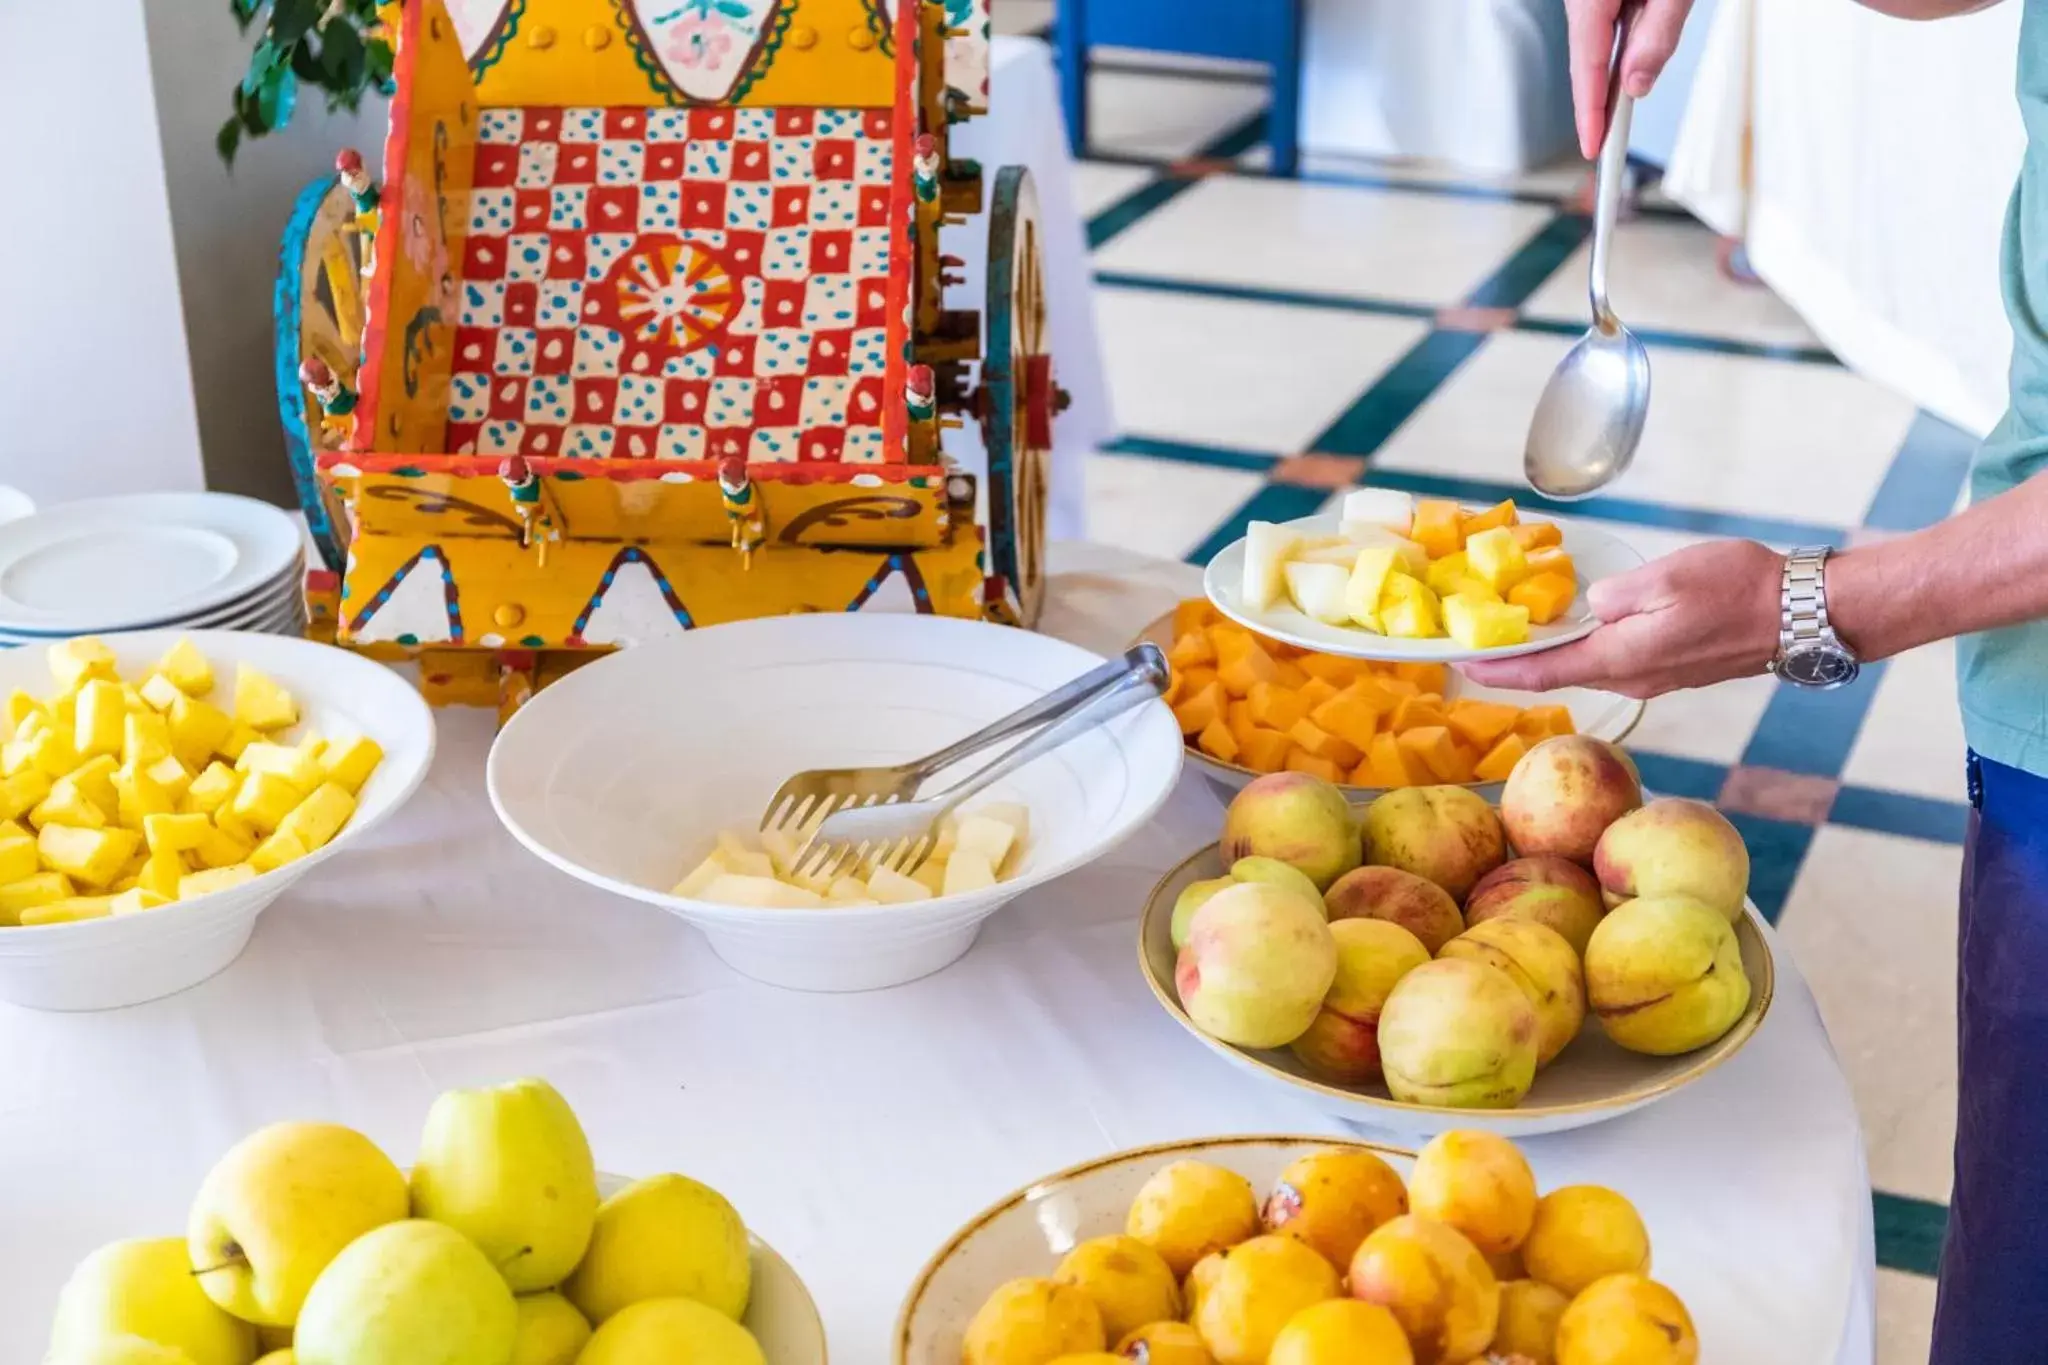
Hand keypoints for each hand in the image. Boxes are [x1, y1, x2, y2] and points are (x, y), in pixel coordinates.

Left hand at [1461, 540, 1781, 698]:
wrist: (1800, 613)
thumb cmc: (1737, 588)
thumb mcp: (1666, 578)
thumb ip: (1615, 595)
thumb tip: (1591, 607)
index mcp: (1623, 657)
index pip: (1543, 672)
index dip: (1498, 670)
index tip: (1459, 664)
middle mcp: (1633, 676)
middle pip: (1558, 674)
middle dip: (1515, 664)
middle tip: (1475, 646)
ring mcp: (1654, 675)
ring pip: (1586, 667)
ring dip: (1548, 657)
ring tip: (1514, 637)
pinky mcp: (1671, 666)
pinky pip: (1612, 660)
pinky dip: (1582, 650)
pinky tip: (1573, 631)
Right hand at [1566, 0, 1698, 158]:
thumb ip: (1657, 33)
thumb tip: (1637, 83)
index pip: (1587, 66)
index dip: (1589, 112)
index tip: (1594, 147)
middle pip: (1584, 62)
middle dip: (1595, 105)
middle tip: (1605, 145)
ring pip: (1592, 47)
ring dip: (1608, 78)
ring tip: (1617, 115)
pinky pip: (1601, 31)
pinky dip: (1613, 54)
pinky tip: (1625, 70)